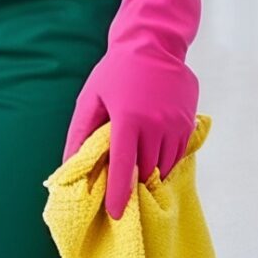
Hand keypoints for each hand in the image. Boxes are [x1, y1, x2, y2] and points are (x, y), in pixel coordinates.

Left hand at [65, 44, 198, 219]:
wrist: (154, 43)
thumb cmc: (116, 70)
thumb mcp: (91, 97)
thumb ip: (79, 132)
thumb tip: (69, 164)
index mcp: (128, 119)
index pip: (123, 167)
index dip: (119, 194)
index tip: (116, 214)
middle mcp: (155, 125)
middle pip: (144, 169)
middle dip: (133, 179)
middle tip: (122, 179)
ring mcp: (175, 125)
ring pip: (163, 165)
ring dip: (149, 169)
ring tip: (137, 160)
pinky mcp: (188, 123)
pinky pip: (177, 154)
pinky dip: (164, 158)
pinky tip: (152, 147)